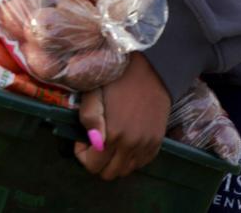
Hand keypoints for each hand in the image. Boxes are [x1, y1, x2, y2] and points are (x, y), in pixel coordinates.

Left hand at [74, 53, 170, 179]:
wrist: (151, 67)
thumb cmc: (119, 76)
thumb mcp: (95, 91)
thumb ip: (89, 118)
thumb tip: (90, 142)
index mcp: (113, 134)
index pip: (92, 166)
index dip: (83, 152)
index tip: (84, 137)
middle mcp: (131, 145)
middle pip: (109, 173)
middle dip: (98, 160)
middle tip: (97, 140)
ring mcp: (146, 145)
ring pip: (125, 171)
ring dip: (115, 160)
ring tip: (112, 139)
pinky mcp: (157, 142)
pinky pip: (141, 163)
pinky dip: (131, 158)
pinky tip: (126, 140)